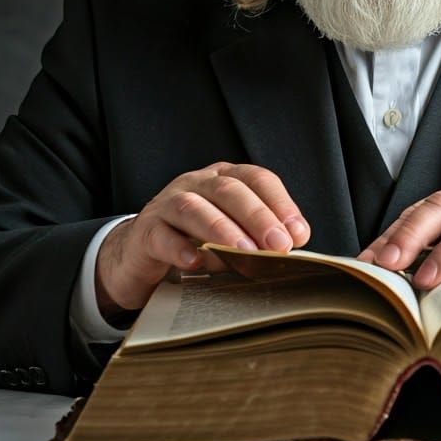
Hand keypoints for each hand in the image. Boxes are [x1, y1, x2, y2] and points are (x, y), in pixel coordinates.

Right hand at [95, 162, 309, 315]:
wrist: (142, 253)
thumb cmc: (197, 240)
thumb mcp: (232, 236)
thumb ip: (258, 239)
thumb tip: (290, 248)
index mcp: (224, 178)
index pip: (256, 179)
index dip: (280, 203)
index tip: (299, 233)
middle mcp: (196, 183)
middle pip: (228, 190)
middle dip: (257, 216)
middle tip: (279, 245)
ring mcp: (167, 204)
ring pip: (193, 207)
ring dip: (222, 229)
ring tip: (244, 253)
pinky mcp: (145, 231)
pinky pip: (160, 236)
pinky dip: (179, 248)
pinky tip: (196, 262)